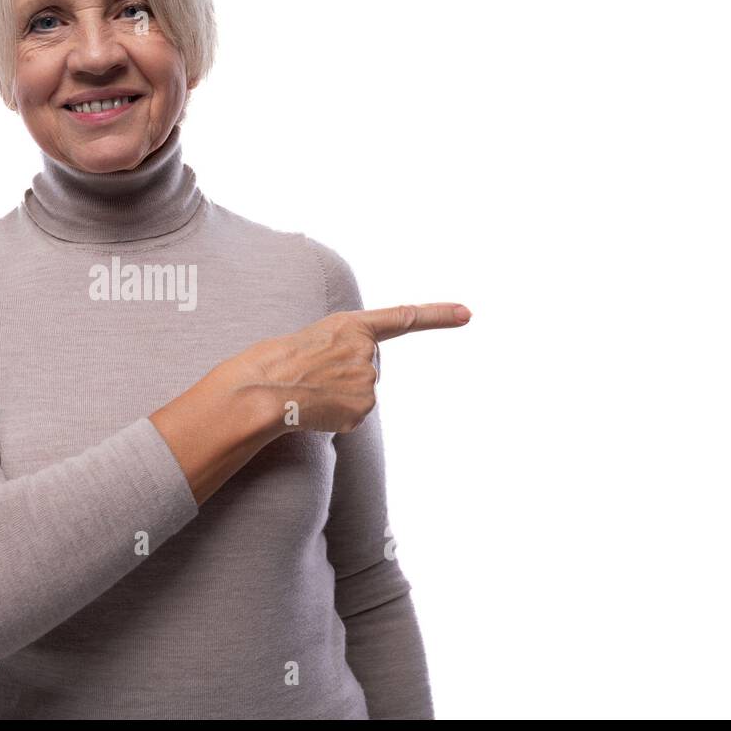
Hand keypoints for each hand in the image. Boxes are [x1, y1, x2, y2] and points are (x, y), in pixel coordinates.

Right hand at [232, 302, 471, 436]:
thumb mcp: (309, 341)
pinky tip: (315, 410)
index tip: (467, 313)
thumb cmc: (272, 365)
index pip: (403, 317)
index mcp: (350, 325)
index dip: (439, 315)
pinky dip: (335, 417)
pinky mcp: (364, 407)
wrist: (262, 391)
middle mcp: (366, 349)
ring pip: (360, 394)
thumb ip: (338, 350)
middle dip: (345, 376)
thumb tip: (353, 385)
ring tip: (307, 392)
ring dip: (336, 397)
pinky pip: (353, 416)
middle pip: (368, 368)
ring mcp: (368, 379)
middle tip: (311, 377)